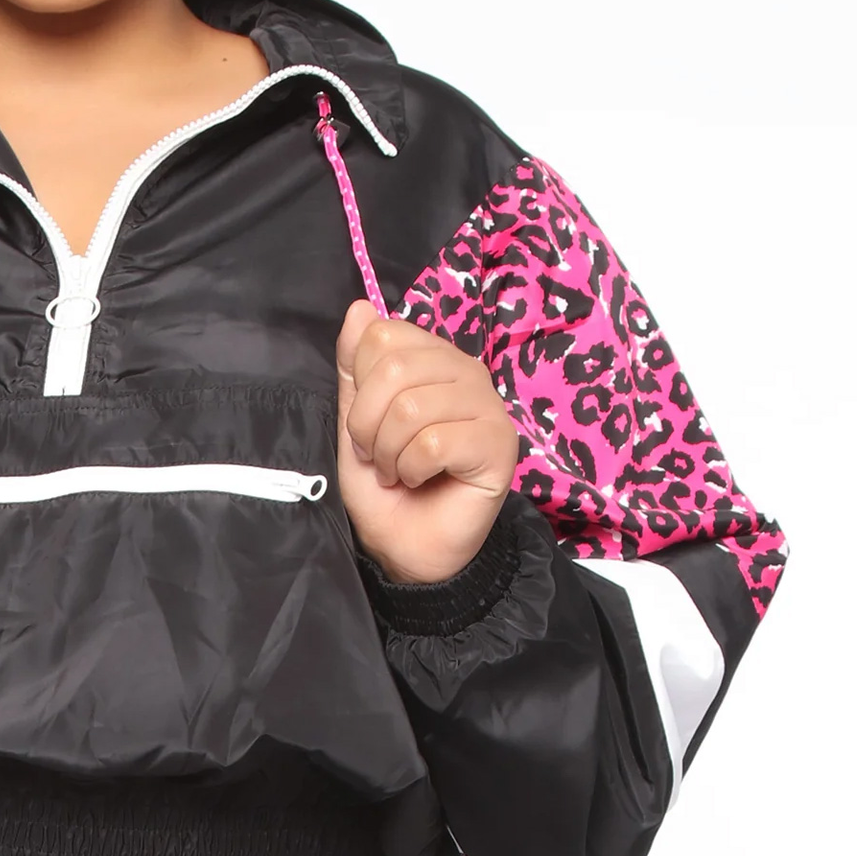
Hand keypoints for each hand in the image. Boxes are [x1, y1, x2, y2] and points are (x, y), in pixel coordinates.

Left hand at [335, 298, 518, 584]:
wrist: (407, 547)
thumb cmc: (385, 485)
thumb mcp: (356, 421)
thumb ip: (356, 367)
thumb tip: (359, 308)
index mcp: (434, 359)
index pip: (382, 335)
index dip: (360, 388)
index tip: (368, 427)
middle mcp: (467, 372)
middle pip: (394, 368)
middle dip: (369, 425)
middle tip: (381, 456)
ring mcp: (489, 407)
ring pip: (412, 408)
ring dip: (391, 452)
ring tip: (401, 471)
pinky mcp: (500, 444)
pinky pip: (434, 442)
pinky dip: (413, 469)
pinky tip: (423, 480)